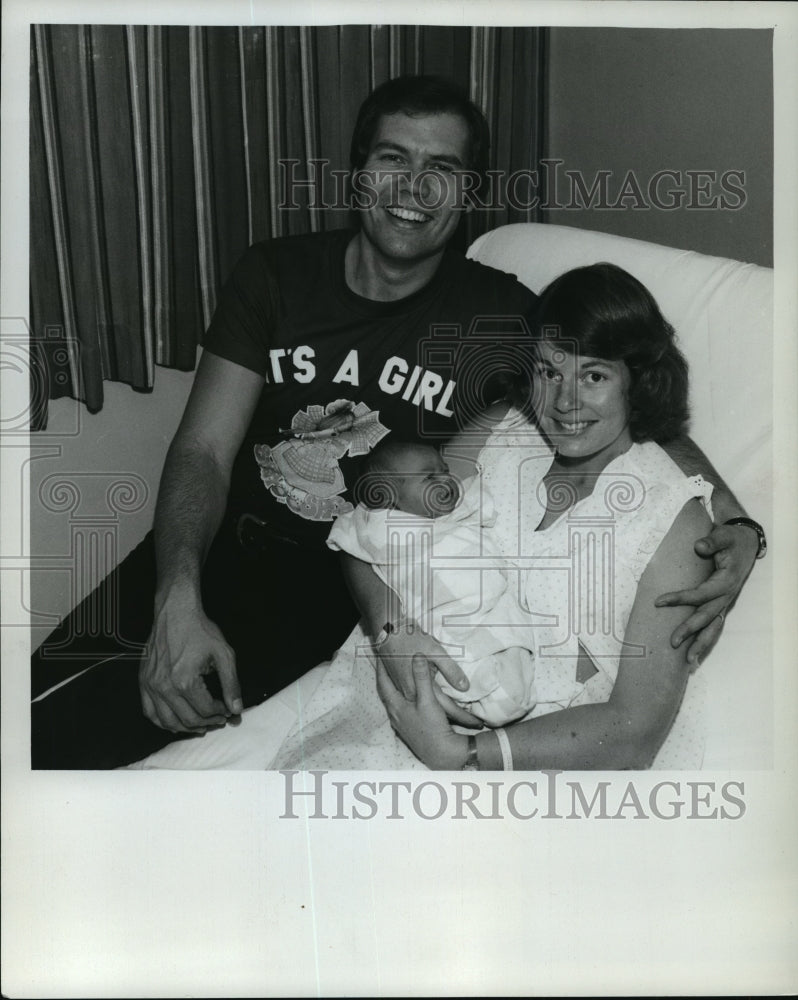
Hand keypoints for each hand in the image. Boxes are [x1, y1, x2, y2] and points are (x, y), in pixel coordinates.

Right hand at [140, 590, 242, 732]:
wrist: (175, 612)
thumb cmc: (199, 630)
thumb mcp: (223, 654)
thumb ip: (231, 684)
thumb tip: (236, 708)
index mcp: (185, 681)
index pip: (206, 710)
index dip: (221, 714)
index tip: (228, 710)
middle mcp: (164, 687)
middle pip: (188, 719)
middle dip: (208, 723)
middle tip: (219, 720)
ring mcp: (151, 686)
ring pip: (167, 722)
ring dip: (186, 728)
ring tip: (202, 725)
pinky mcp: (143, 682)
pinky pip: (149, 712)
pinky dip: (163, 722)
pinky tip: (176, 722)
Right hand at [376, 623, 479, 725]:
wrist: (387, 633)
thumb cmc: (412, 640)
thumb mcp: (435, 651)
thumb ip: (449, 670)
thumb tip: (465, 687)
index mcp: (421, 689)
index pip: (447, 708)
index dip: (464, 716)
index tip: (479, 723)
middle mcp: (411, 696)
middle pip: (438, 712)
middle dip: (457, 719)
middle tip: (476, 725)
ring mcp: (404, 693)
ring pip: (427, 710)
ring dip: (444, 716)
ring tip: (461, 721)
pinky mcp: (400, 688)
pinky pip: (418, 703)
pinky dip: (431, 708)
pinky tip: (437, 709)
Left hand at [376, 655, 468, 768]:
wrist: (441, 753)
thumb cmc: (433, 727)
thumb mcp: (429, 700)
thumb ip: (422, 678)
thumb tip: (417, 656)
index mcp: (396, 706)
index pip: (383, 683)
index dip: (381, 669)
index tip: (380, 657)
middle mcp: (394, 715)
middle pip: (386, 693)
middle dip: (385, 678)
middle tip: (385, 666)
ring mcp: (400, 724)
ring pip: (393, 702)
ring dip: (393, 689)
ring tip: (394, 679)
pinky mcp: (408, 730)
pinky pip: (400, 710)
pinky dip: (401, 700)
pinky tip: (406, 700)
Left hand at [655, 522, 758, 663]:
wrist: (745, 543)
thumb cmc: (730, 539)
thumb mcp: (723, 536)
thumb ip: (711, 542)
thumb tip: (699, 546)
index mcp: (726, 580)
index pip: (701, 594)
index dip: (681, 598)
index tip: (659, 602)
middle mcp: (727, 595)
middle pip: (707, 617)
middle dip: (690, 631)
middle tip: (672, 642)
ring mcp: (725, 602)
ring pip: (714, 627)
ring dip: (701, 644)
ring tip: (688, 661)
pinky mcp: (721, 605)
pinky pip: (714, 626)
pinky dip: (705, 640)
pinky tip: (695, 654)